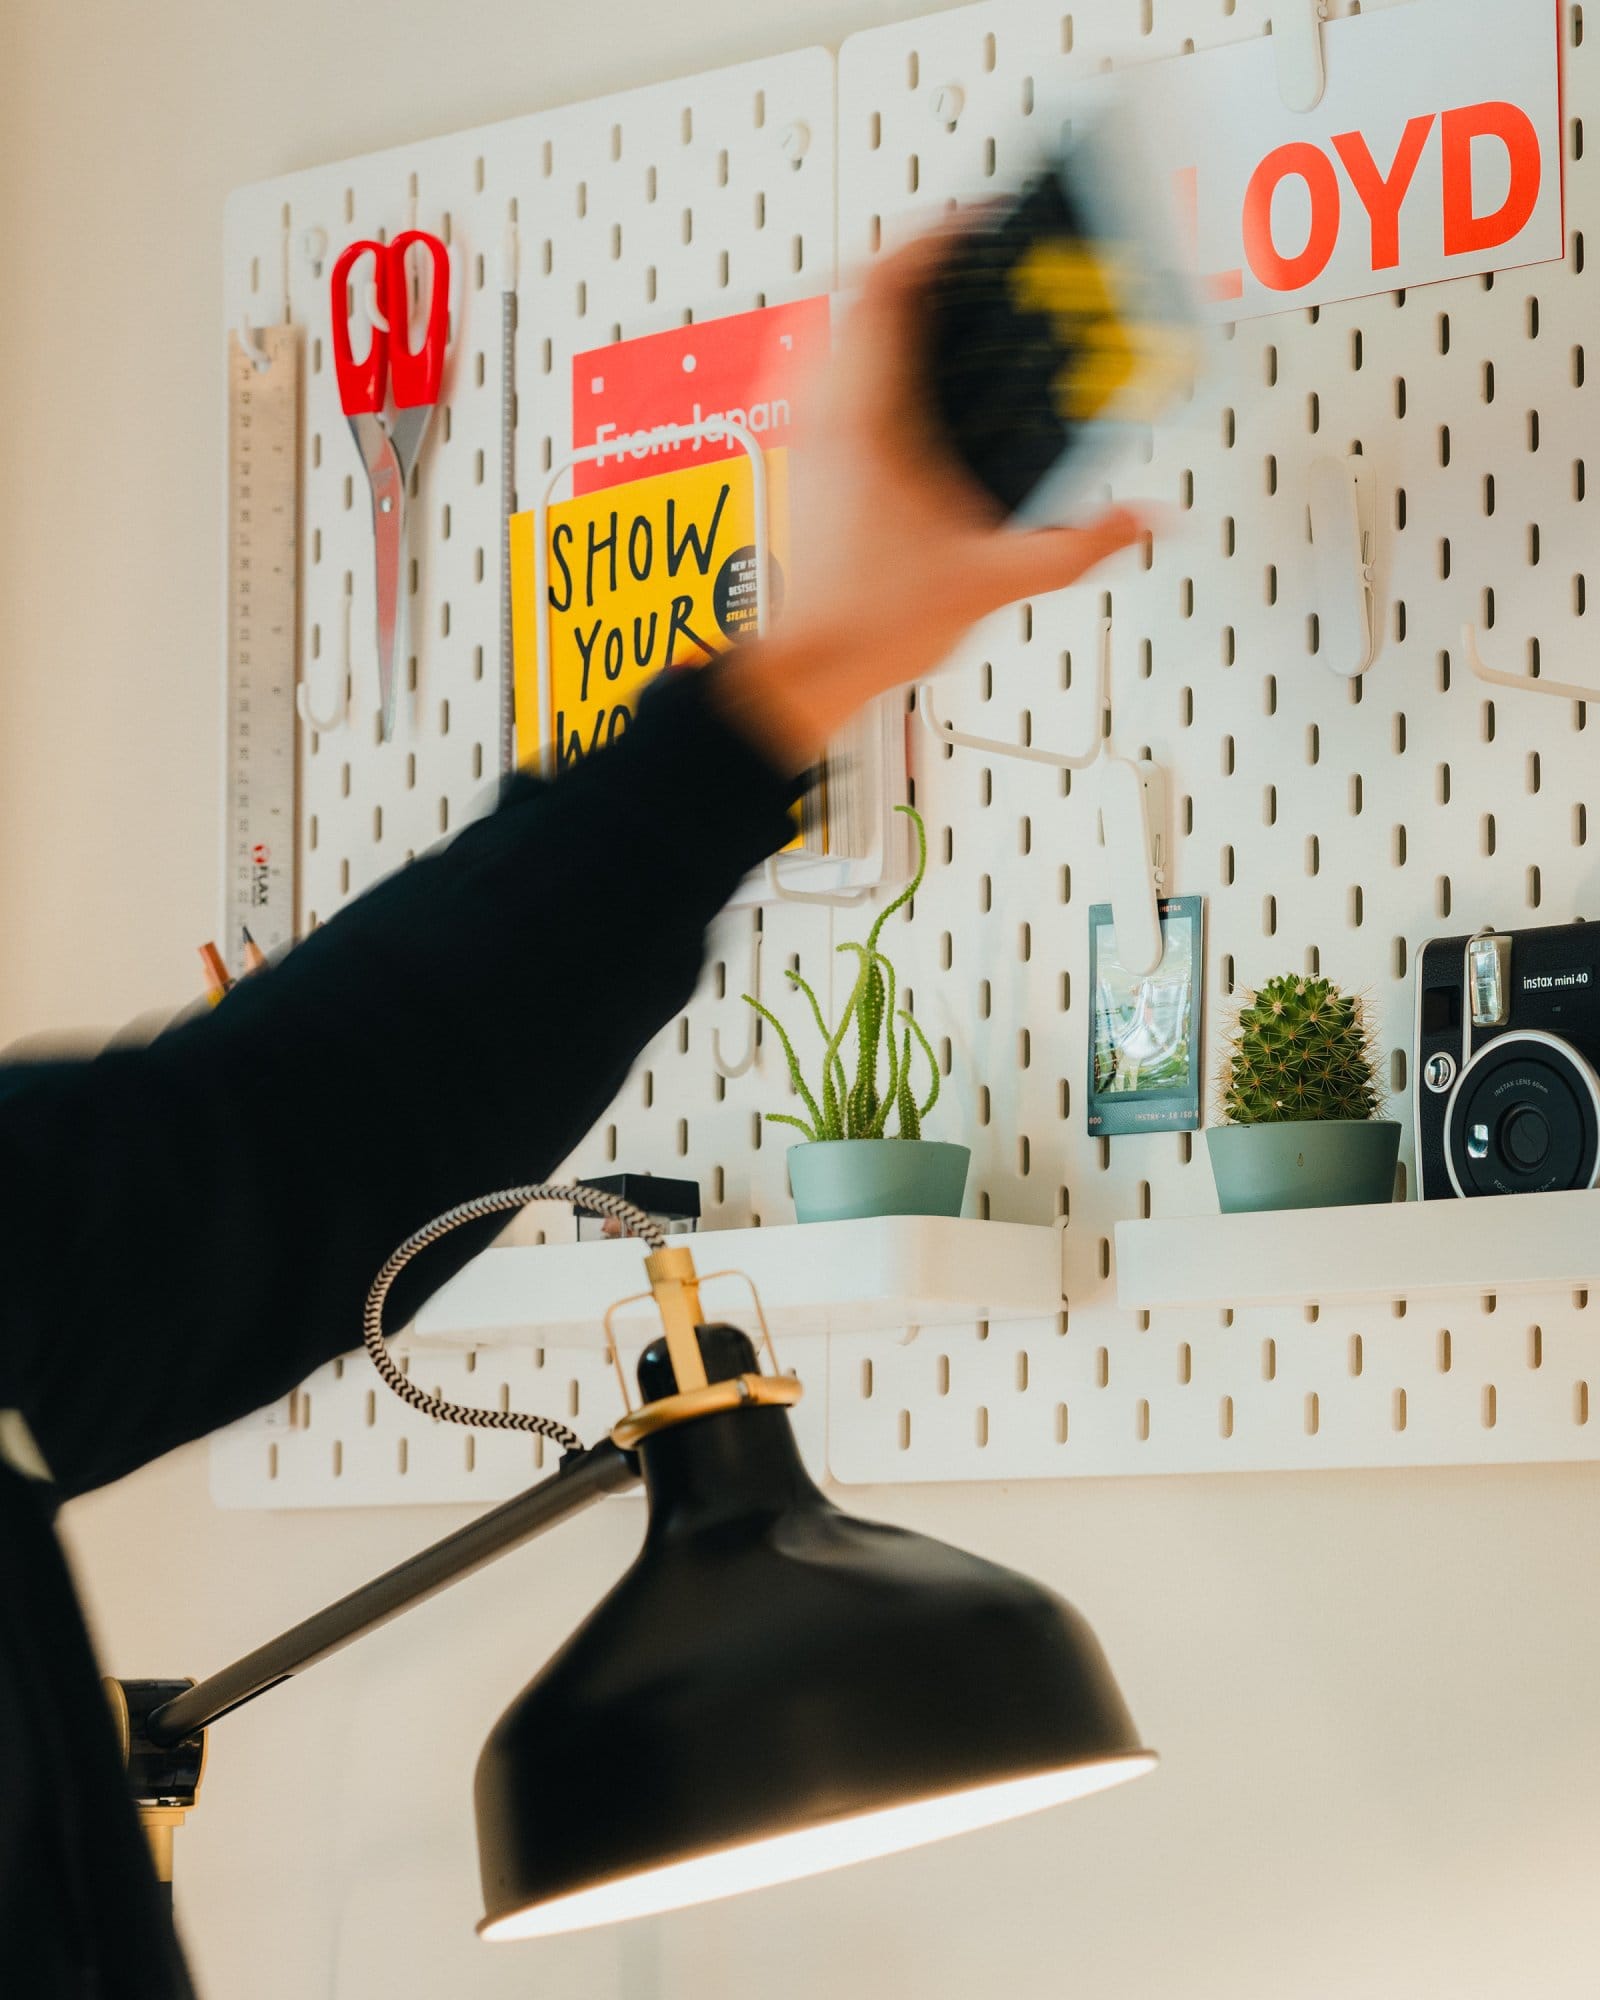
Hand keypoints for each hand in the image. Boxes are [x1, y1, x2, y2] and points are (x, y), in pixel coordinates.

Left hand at [715, 226, 1146, 771]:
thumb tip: (1145, 522)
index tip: (982, 220)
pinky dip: (862, 341)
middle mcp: (825, 412)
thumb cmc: (870, 626)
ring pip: (832, 319)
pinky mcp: (805, 453)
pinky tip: (901, 367)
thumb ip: (1078, 547)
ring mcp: (806, 430)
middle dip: (917, 255)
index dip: (940, 235)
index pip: (890, 284)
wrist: (810, 668)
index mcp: (867, 419)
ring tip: (938, 294)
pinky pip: (826, 363)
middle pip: (856, 284)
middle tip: (967, 250)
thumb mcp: (992, 582)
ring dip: (883, 295)